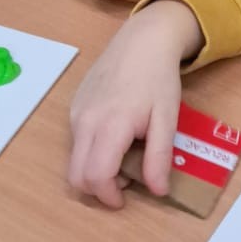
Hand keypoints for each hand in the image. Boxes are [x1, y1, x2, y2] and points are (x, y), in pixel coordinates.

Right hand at [68, 0, 205, 207]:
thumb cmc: (158, 79)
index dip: (109, 196)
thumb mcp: (167, 119)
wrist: (142, 40)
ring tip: (124, 156)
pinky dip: (91, 152)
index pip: (96, 176)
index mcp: (110, 125)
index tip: (125, 200)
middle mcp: (85, 121)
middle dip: (97, 189)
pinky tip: (115, 136)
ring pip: (74, 159)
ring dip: (94, 170)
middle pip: (76, 174)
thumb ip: (159, 157)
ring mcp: (76, 112)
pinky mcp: (74, 106)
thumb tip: (158, 192)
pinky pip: (76, 141)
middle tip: (125, 182)